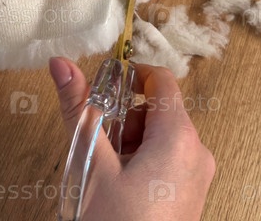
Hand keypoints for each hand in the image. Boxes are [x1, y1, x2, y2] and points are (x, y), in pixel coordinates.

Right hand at [49, 57, 214, 220]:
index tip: (103, 86)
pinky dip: (141, 161)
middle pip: (159, 111)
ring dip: (129, 142)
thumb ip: (78, 107)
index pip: (162, 81)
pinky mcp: (191, 196)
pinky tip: (118, 186)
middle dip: (123, 119)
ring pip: (161, 137)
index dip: (130, 76)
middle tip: (97, 142)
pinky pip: (168, 160)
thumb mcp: (91, 163)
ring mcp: (198, 178)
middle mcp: (198, 154)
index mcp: (180, 138)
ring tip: (105, 171)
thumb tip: (62, 64)